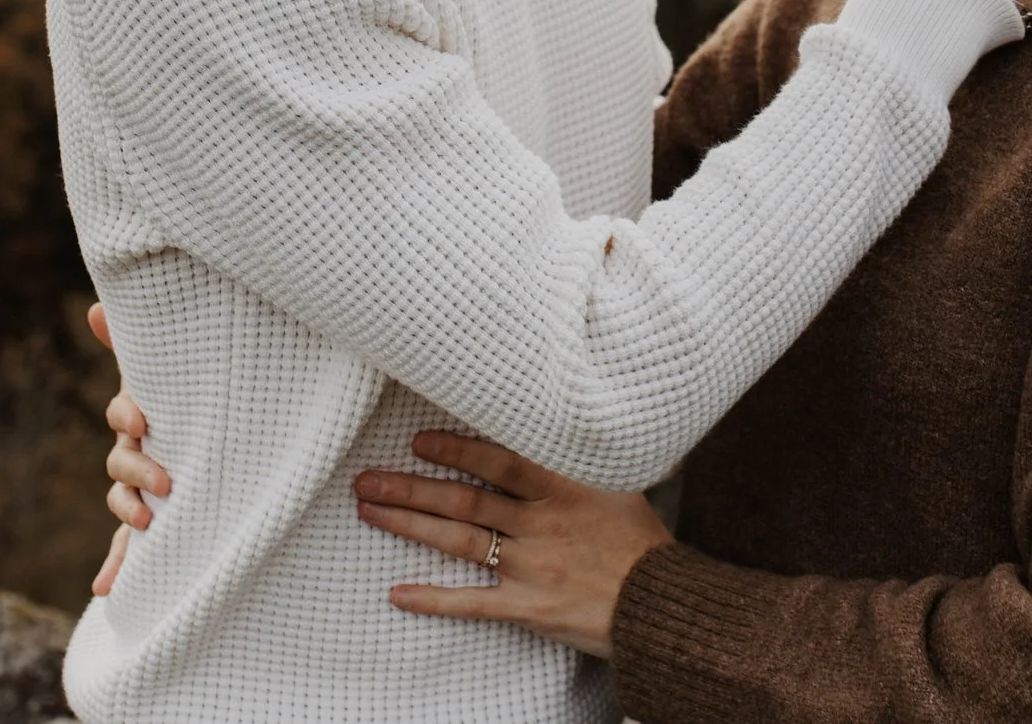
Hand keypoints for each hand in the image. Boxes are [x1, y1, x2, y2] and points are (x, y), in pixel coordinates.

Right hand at [86, 302, 171, 595]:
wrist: (218, 432)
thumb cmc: (190, 397)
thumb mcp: (171, 371)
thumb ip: (135, 340)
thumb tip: (94, 306)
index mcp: (141, 418)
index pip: (123, 417)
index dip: (128, 417)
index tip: (144, 421)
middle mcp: (135, 454)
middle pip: (121, 463)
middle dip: (137, 471)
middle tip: (165, 481)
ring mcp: (141, 489)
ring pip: (123, 503)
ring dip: (130, 514)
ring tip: (146, 522)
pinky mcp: (150, 522)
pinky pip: (126, 548)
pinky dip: (114, 569)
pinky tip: (105, 591)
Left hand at [354, 432, 671, 660]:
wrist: (662, 604)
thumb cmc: (640, 541)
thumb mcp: (617, 485)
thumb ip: (576, 461)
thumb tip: (549, 424)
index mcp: (564, 488)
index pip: (499, 460)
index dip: (456, 447)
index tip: (419, 439)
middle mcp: (542, 524)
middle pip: (464, 500)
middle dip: (411, 487)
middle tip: (369, 478)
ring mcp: (532, 566)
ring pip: (459, 541)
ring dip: (410, 526)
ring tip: (370, 512)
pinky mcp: (529, 607)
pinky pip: (472, 602)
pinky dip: (434, 599)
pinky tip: (398, 594)